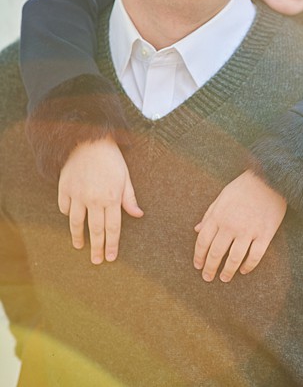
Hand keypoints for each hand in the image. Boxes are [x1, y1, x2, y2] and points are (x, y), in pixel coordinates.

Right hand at [58, 136, 143, 263]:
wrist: (89, 140)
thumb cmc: (112, 159)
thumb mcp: (126, 177)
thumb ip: (130, 198)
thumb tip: (138, 215)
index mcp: (111, 197)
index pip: (112, 227)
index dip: (111, 244)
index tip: (110, 257)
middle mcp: (93, 199)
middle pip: (95, 229)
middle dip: (96, 248)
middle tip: (96, 261)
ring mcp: (77, 194)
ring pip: (75, 222)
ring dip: (78, 237)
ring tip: (80, 247)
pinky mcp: (64, 188)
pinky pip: (64, 207)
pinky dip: (67, 215)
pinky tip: (70, 221)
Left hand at [193, 169, 286, 282]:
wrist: (271, 178)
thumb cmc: (245, 186)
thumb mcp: (222, 196)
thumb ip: (209, 214)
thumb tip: (196, 229)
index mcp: (218, 215)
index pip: (203, 242)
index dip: (199, 256)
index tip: (198, 266)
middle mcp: (231, 225)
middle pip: (216, 253)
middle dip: (209, 268)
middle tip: (208, 277)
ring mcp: (249, 230)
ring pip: (234, 258)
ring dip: (227, 271)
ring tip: (224, 278)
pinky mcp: (265, 233)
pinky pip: (255, 255)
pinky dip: (248, 266)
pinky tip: (244, 270)